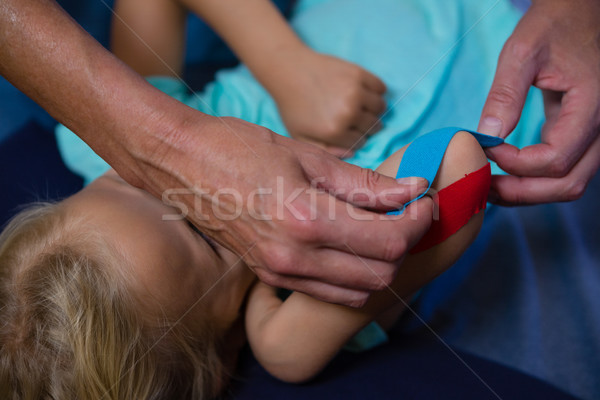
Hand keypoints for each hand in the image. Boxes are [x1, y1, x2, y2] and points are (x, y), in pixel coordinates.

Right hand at [132, 113, 431, 306]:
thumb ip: (363, 181)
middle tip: (405, 211)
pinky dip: (353, 274)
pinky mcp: (270, 275)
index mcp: (306, 219)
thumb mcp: (306, 154)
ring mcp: (280, 271)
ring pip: (359, 289)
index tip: (423, 198)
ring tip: (381, 227)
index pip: (388, 240)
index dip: (418, 221)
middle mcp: (294, 256)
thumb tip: (410, 190)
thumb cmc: (237, 147)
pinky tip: (351, 243)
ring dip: (381, 262)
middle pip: (380, 273)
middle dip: (405, 243)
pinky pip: (329, 291)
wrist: (180, 163)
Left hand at [269, 47, 386, 157]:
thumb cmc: (293, 106)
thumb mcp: (300, 136)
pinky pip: (381, 88)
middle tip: (356, 119)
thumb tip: (351, 153)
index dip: (354, 139)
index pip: (360, 142)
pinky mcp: (358, 73)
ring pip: (381, 107)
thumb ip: (325, 150)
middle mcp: (348, 112)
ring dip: (374, 109)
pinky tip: (364, 93)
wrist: (289, 70)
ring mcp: (355, 91)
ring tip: (362, 107)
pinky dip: (377, 92)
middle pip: (373, 126)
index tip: (348, 131)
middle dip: (367, 126)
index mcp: (334, 131)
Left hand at [478, 0, 599, 204]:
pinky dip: (536, 179)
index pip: (556, 158)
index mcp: (593, 103)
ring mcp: (597, 133)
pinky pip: (566, 169)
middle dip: (522, 191)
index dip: (516, 164)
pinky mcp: (584, 133)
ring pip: (570, 183)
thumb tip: (486, 135)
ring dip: (530, 191)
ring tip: (492, 184)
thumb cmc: (554, 24)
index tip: (485, 149)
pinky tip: (506, 171)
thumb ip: (505, 94)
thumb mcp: (522, 51)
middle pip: (568, 183)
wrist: (581, 12)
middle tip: (484, 187)